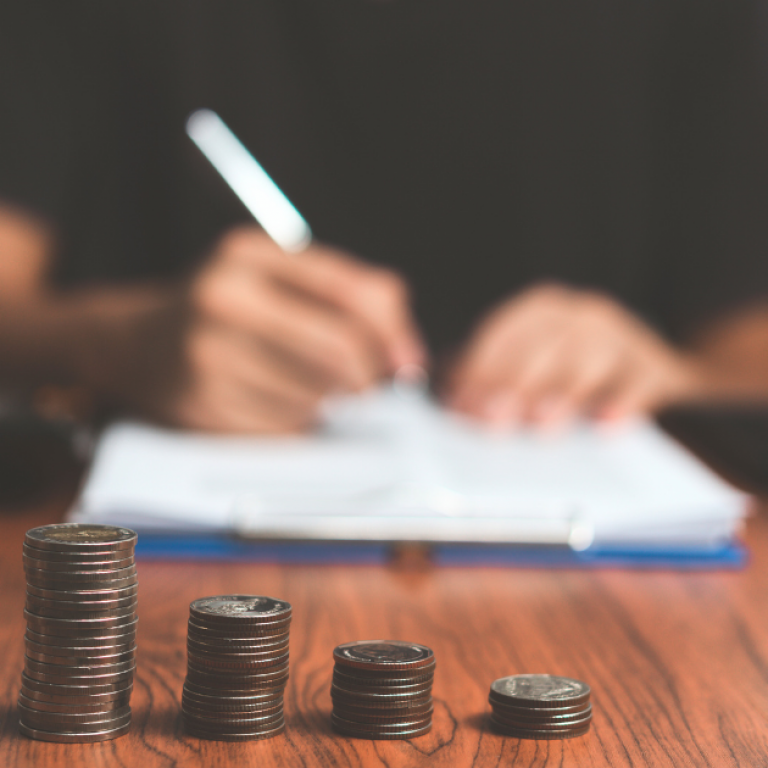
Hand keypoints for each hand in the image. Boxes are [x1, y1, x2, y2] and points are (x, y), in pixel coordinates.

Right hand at [162, 228, 424, 432]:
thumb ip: (348, 298)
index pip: (351, 292)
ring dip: (329, 404)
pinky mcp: (202, 403)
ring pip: (316, 397)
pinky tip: (278, 405)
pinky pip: (285, 428)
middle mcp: (224, 297)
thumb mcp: (277, 280)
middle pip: (339, 351)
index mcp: (250, 254)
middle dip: (368, 378)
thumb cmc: (227, 312)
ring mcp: (208, 353)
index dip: (393, 332)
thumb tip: (404, 356)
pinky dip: (298, 424)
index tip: (408, 363)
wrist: (137, 344)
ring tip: (307, 388)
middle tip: (368, 387)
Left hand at [446, 284, 702, 426]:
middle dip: (514, 383)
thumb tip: (455, 403)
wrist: (650, 368)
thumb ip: (492, 378)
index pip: (503, 335)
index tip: (464, 404)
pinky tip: (606, 424)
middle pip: (541, 346)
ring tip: (542, 422)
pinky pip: (637, 380)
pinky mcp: (653, 364)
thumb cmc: (571, 370)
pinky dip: (623, 402)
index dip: (480, 370)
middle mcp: (578, 315)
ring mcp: (619, 336)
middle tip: (494, 418)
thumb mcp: (532, 365)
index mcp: (539, 311)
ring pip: (587, 359)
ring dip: (562, 392)